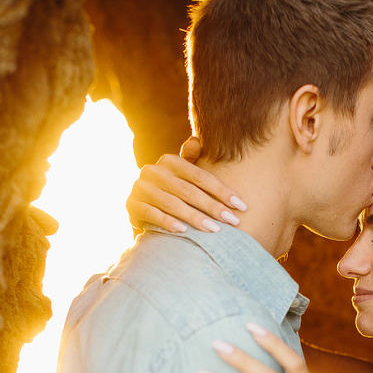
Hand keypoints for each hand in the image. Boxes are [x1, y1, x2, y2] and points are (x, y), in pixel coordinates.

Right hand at [126, 136, 246, 233]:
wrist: (143, 212)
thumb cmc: (172, 194)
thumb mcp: (184, 178)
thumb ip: (193, 161)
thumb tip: (195, 140)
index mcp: (169, 161)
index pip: (200, 177)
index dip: (222, 191)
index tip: (241, 206)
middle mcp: (152, 171)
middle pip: (188, 190)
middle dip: (213, 207)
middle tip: (233, 221)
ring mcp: (140, 188)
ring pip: (172, 203)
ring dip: (194, 217)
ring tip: (214, 229)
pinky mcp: (131, 205)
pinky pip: (152, 214)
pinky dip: (168, 222)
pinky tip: (184, 232)